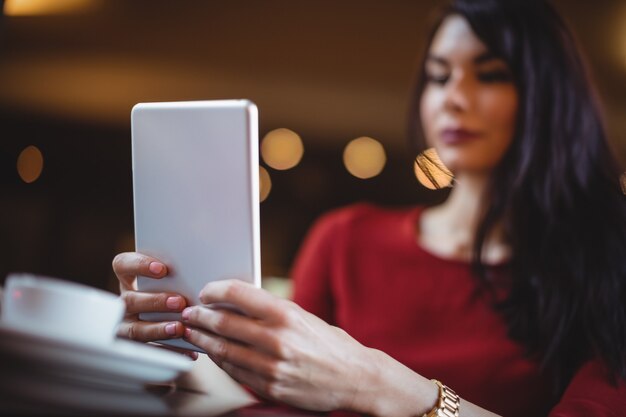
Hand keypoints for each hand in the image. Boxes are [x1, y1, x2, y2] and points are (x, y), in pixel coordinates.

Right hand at [112, 252, 196, 358]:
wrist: (180, 321)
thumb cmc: (179, 290)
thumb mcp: (176, 280)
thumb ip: (181, 272)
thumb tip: (206, 261)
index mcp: (130, 279)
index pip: (123, 265)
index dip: (138, 265)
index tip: (162, 269)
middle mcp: (125, 302)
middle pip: (129, 300)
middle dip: (154, 301)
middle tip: (179, 302)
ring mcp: (128, 326)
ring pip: (134, 329)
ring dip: (157, 328)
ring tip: (179, 328)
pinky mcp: (138, 347)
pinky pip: (150, 352)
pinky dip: (169, 351)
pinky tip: (188, 351)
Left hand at [180, 279, 383, 411]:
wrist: (354, 378)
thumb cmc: (329, 343)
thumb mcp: (303, 316)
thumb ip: (270, 310)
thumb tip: (234, 303)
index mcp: (285, 314)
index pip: (236, 294)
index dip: (214, 290)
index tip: (206, 292)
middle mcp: (276, 339)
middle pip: (222, 323)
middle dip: (199, 316)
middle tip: (190, 314)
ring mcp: (271, 366)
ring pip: (222, 350)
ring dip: (201, 340)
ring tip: (193, 333)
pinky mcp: (269, 387)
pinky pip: (233, 371)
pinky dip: (219, 360)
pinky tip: (213, 353)